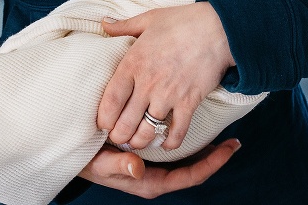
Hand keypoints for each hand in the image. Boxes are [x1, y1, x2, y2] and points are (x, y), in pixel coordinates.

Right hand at [78, 139, 240, 198]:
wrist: (73, 155)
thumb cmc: (87, 163)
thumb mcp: (100, 164)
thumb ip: (119, 166)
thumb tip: (138, 168)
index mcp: (151, 183)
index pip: (191, 176)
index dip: (213, 163)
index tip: (230, 147)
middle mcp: (157, 176)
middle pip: (194, 169)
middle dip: (214, 155)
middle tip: (233, 139)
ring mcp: (154, 167)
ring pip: (187, 160)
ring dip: (204, 147)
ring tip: (221, 132)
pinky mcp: (150, 156)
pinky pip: (175, 151)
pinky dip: (187, 139)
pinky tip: (194, 125)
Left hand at [97, 2, 234, 149]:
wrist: (218, 28)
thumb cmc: (182, 21)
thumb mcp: (148, 19)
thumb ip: (123, 26)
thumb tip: (104, 22)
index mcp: (133, 63)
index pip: (110, 100)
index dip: (104, 118)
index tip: (103, 124)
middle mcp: (148, 83)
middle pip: (125, 122)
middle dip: (119, 136)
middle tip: (119, 138)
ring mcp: (169, 95)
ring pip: (148, 132)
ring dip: (141, 142)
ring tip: (138, 142)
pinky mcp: (189, 102)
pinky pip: (177, 132)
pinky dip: (170, 143)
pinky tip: (166, 143)